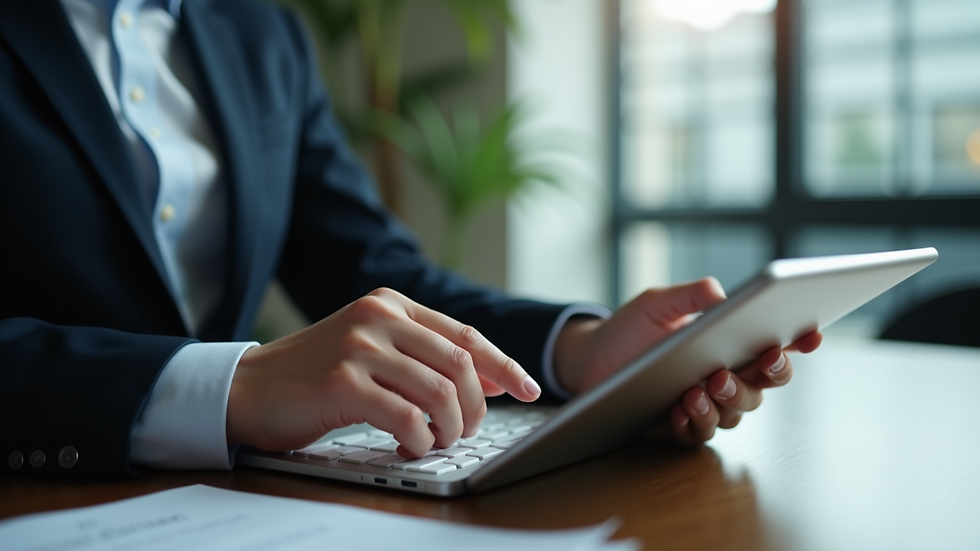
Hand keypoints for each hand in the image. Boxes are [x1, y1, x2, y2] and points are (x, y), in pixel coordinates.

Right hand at [226, 288, 540, 457]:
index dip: (504, 366)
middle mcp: (378, 317)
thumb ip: (425, 357)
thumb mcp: (373, 349)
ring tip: (438, 440)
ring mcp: (359, 347)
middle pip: (460, 365)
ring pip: (440, 393)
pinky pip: (407, 418)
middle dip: (477, 406)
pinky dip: (420, 439)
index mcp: (391, 303)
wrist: (248, 388)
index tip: (530, 390)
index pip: (465, 335)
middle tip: (468, 430)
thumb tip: (492, 381)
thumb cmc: (316, 375)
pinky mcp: (343, 383)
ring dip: (451, 428)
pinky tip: (411, 444)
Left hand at [552, 278, 822, 443]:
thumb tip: (720, 292)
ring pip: (736, 412)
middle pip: (764, 385)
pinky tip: (679, 409)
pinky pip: (698, 433)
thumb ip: (689, 294)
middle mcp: (726, 377)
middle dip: (763, 377)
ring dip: (725, 401)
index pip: (775, 345)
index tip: (810, 334)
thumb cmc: (631, 329)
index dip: (799, 341)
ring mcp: (706, 404)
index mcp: (730, 344)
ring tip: (701, 388)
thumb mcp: (656, 303)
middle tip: (748, 364)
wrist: (591, 359)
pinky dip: (693, 422)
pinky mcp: (680, 427)